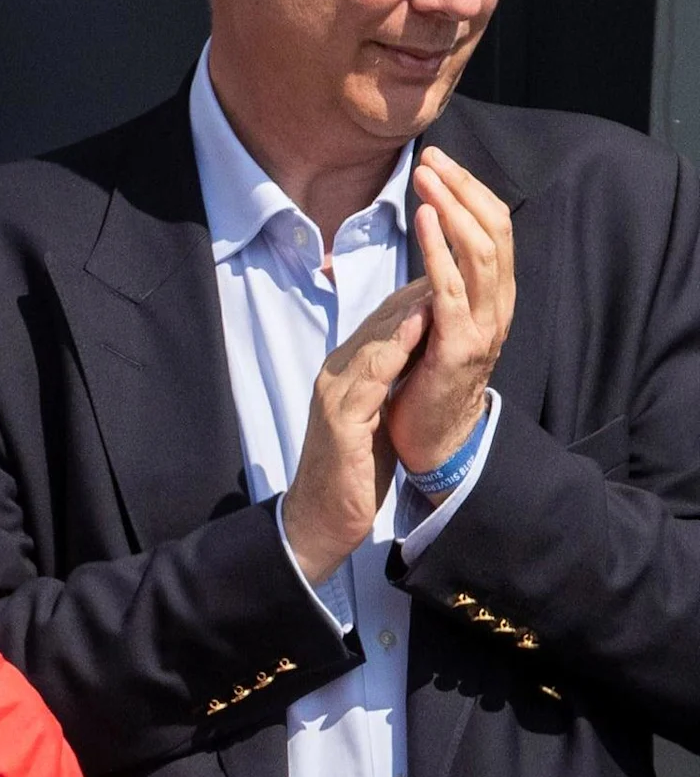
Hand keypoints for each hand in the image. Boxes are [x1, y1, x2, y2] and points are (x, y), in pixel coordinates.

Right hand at [285, 280, 431, 581]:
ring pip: (373, 340)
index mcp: (345, 372)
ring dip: (408, 309)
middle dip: (416, 289)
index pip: (383, 322)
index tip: (455, 270)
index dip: (418, 294)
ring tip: (440, 281)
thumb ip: (388, 378)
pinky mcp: (340, 421)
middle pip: (378, 322)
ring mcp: (334, 396)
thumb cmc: (353, 468)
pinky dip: (394, 347)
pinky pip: (369, 376)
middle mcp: (335, 375)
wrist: (322, 517)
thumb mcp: (373, 412)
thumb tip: (417, 349)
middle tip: (451, 259)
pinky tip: (417, 327)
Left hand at [392, 149, 515, 475]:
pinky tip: (424, 220)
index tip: (441, 162)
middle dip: (462, 189)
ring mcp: (483, 325)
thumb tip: (430, 241)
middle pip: (492, 229)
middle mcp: (498, 304)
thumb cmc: (429, 378)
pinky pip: (451, 288)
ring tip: (427, 178)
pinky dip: (438, 250)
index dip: (470, 191)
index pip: (493, 229)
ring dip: (451, 209)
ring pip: (478, 251)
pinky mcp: (458, 346)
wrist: (433, 440)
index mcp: (494, 296)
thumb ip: (442, 285)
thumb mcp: (439, 320)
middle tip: (433, 158)